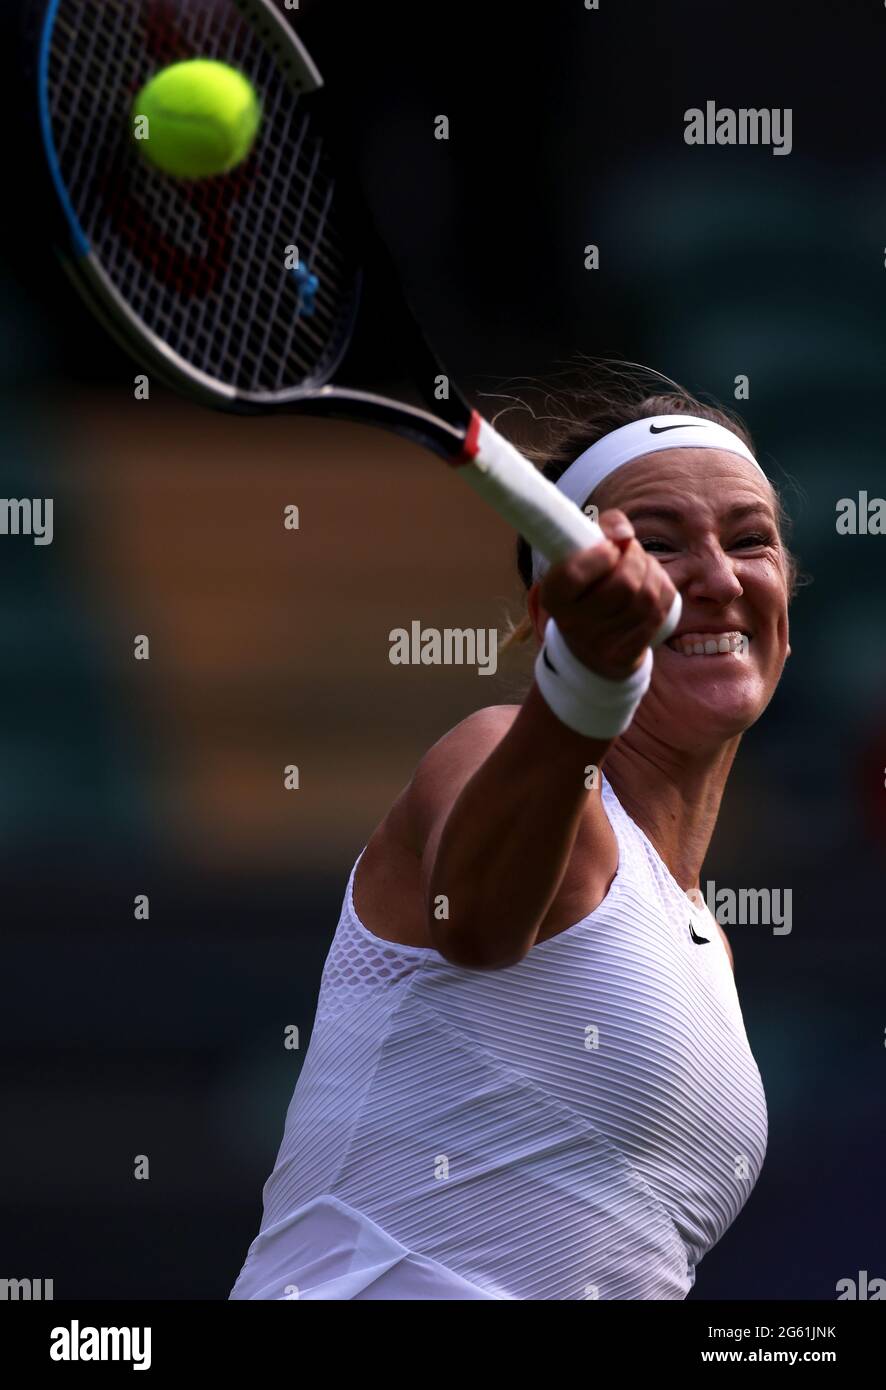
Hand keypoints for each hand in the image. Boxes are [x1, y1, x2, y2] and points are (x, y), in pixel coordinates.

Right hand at [538, 510, 676, 680]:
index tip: (609, 547)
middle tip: (631, 552)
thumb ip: (603, 528)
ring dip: (653, 571)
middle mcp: (572, 624)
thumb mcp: (584, 554)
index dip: (601, 555)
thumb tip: (626, 534)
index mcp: (553, 597)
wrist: (591, 646)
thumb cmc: (589, 585)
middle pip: (623, 584)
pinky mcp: (625, 655)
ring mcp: (599, 644)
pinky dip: (663, 591)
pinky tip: (654, 585)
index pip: (573, 574)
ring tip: (644, 565)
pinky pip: (658, 613)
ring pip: (646, 597)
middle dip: (636, 558)